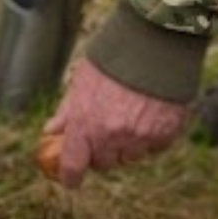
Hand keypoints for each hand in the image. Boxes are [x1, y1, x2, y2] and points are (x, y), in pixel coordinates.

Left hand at [38, 58, 187, 188]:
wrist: (153, 38)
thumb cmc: (113, 56)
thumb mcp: (82, 79)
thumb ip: (67, 110)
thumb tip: (51, 131)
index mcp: (85, 123)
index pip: (73, 165)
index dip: (70, 176)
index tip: (71, 179)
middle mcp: (111, 135)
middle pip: (104, 163)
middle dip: (101, 151)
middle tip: (103, 131)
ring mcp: (140, 137)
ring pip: (130, 157)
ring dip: (127, 144)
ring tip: (129, 114)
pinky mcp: (165, 134)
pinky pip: (154, 148)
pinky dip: (150, 137)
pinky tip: (149, 113)